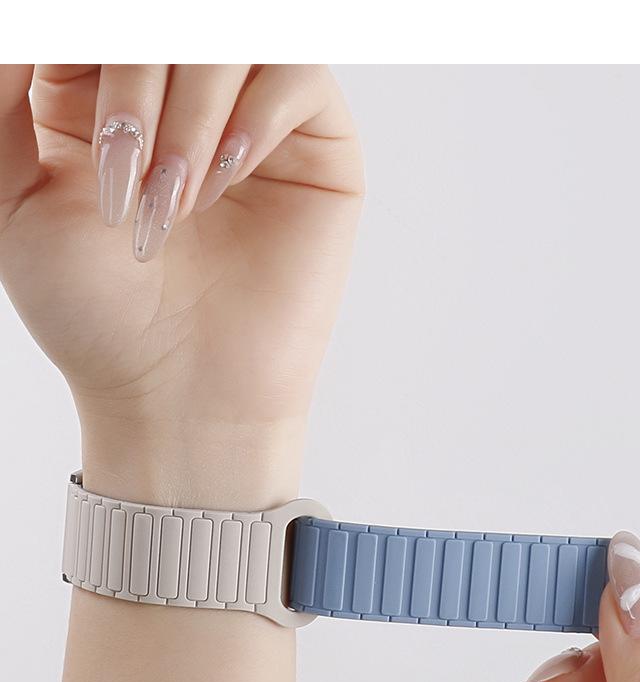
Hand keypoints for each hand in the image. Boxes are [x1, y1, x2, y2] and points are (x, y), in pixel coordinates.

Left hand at [0, 64, 363, 506]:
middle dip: (133, 93)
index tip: (81, 126)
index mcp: (103, 92)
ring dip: (189, 117)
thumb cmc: (97, 312)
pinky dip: (253, 121)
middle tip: (124, 184)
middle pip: (164, 22)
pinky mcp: (315, 146)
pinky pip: (297, 74)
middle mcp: (180, 94)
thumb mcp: (14, 193)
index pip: (98, 20)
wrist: (178, 392)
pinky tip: (225, 183)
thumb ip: (4, 90)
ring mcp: (253, 116)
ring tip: (174, 206)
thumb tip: (29, 25)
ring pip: (230, 36)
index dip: (87, 50)